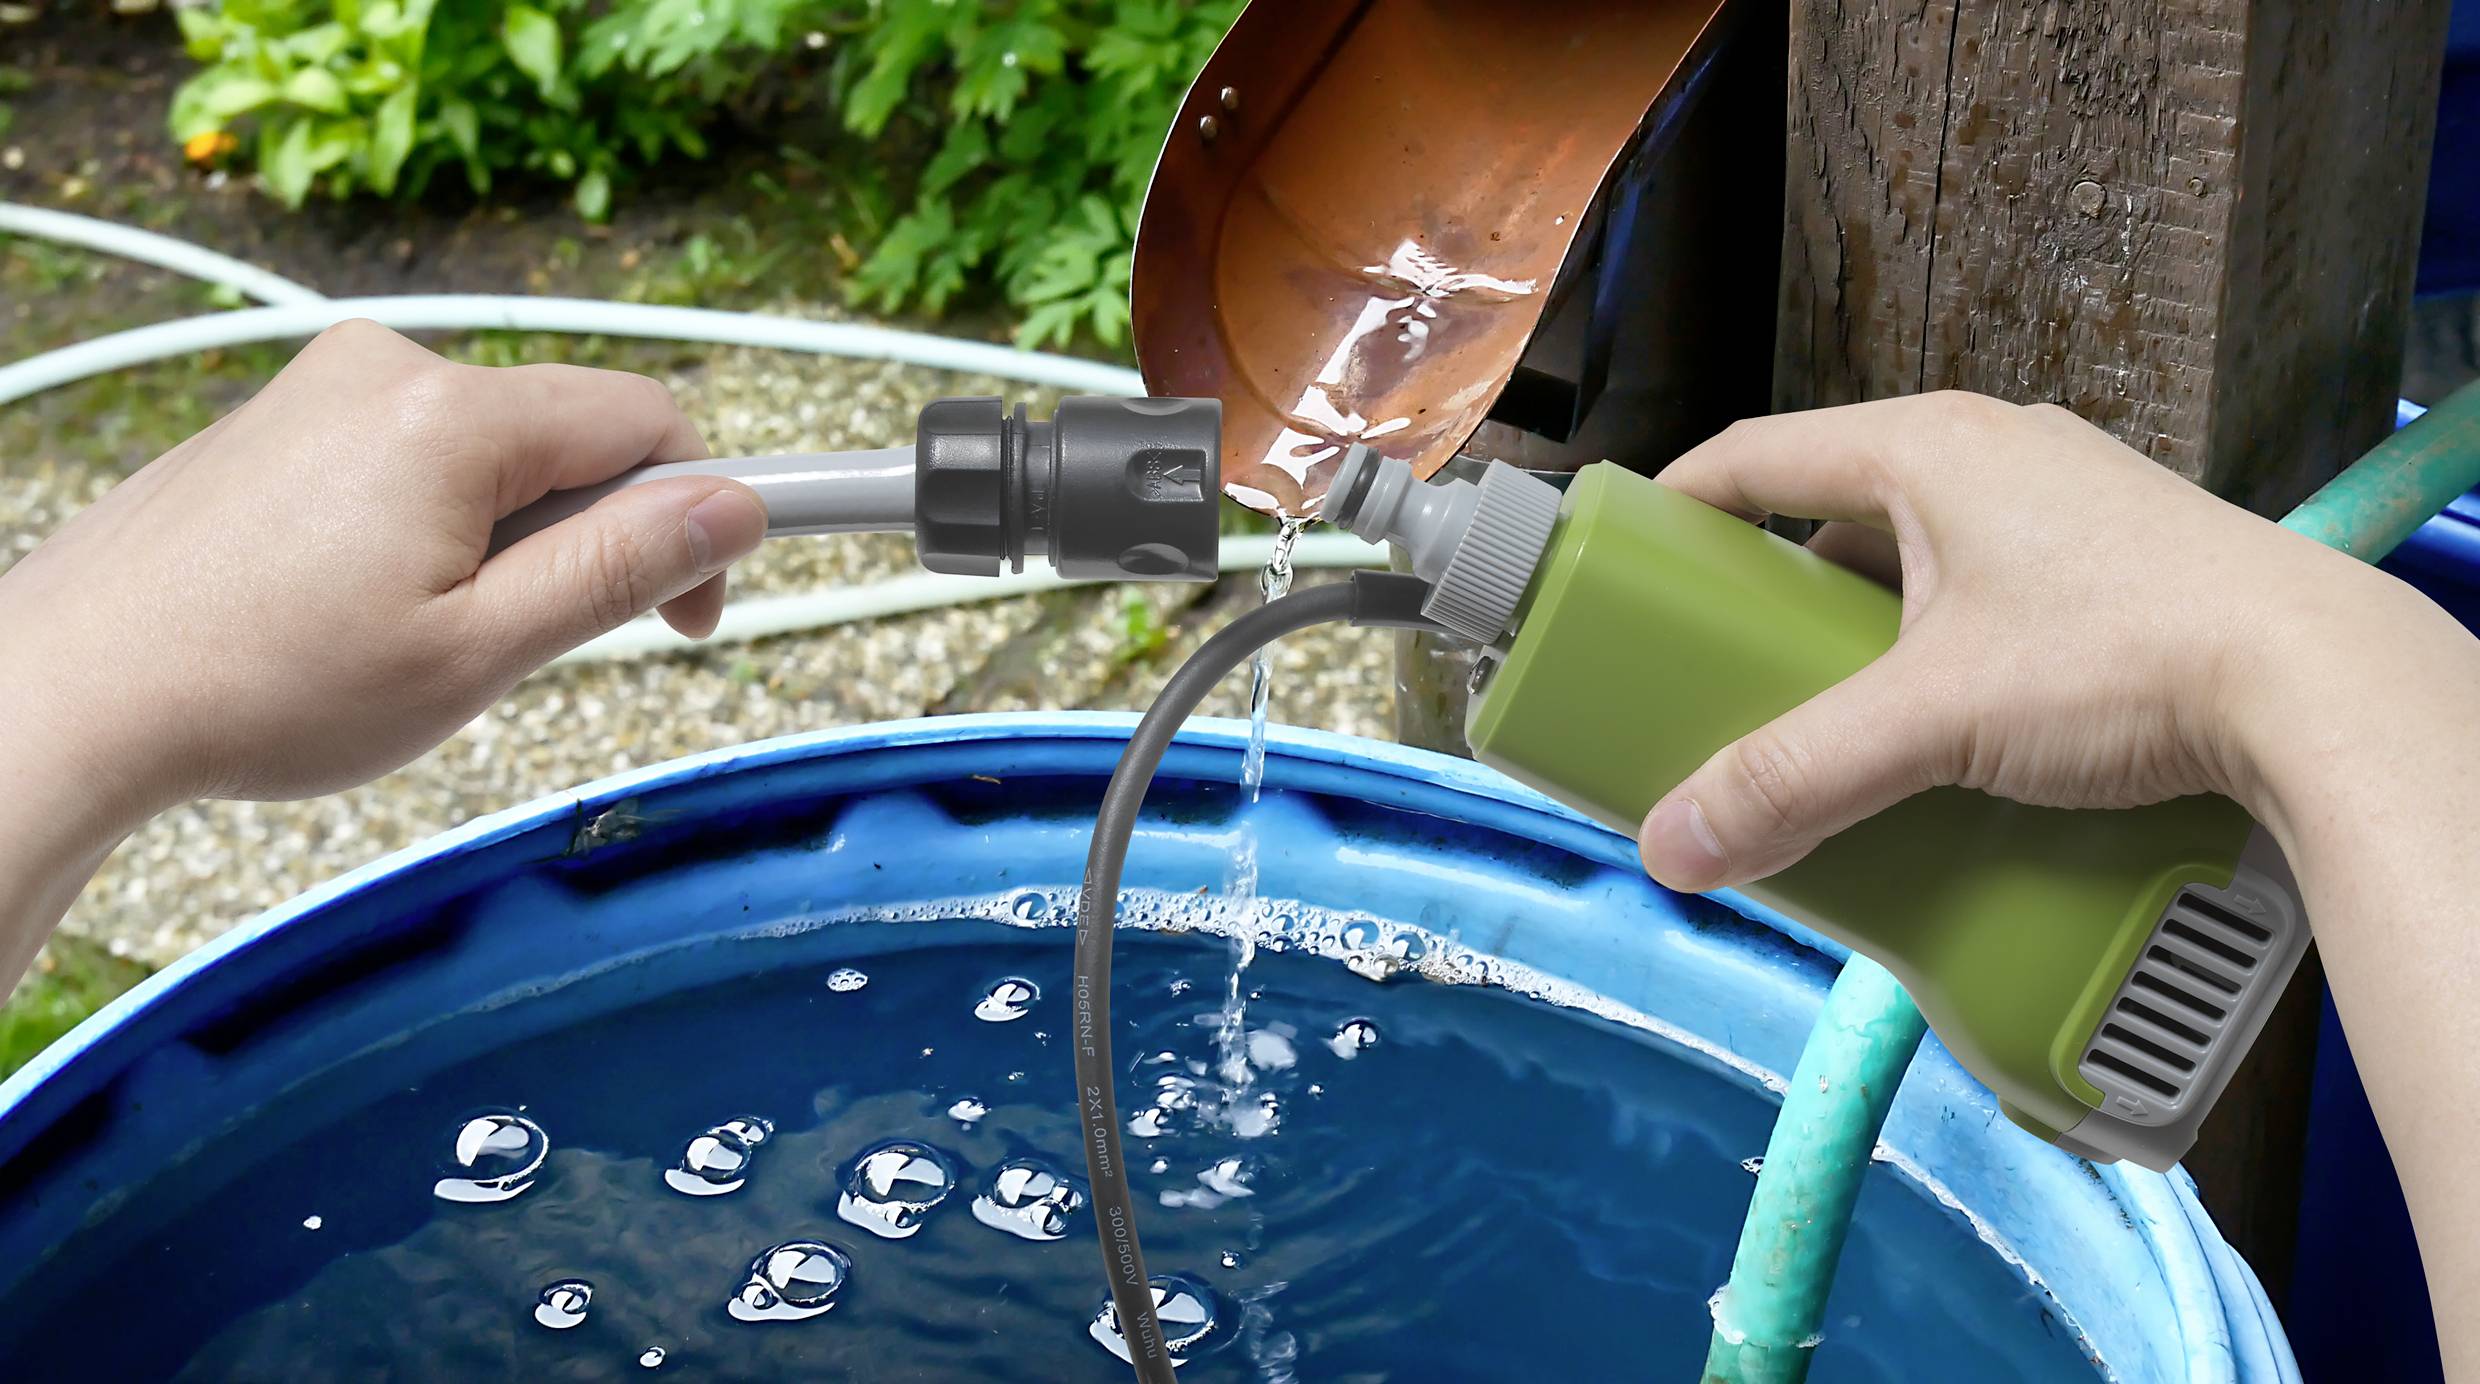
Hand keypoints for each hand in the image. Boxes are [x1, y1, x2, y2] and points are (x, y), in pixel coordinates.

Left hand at [0, 320, 766, 822]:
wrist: (71, 693)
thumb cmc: (261, 688)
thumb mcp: (479, 652)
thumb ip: (619, 569)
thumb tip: (733, 506)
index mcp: (450, 414)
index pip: (645, 420)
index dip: (696, 514)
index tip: (693, 608)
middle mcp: (387, 367)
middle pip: (565, 433)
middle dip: (586, 536)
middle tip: (527, 647)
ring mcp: (324, 385)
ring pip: (490, 450)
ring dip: (505, 537)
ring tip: (422, 636)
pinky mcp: (281, 416)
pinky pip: (410, 452)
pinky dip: (431, 524)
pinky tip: (363, 607)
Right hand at [1632, 391, 2399, 891]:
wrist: (2326, 691)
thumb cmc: (2140, 658)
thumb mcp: (1935, 723)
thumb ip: (1796, 780)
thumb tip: (1678, 842)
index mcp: (1928, 447)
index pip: (1757, 454)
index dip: (1677, 505)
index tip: (1625, 559)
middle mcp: (1995, 454)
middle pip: (1832, 511)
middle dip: (1768, 591)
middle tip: (1722, 665)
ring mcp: (2065, 505)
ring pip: (1917, 554)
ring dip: (1860, 626)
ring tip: (1829, 709)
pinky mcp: (2118, 565)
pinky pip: (1987, 590)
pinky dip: (1939, 646)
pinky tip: (1941, 722)